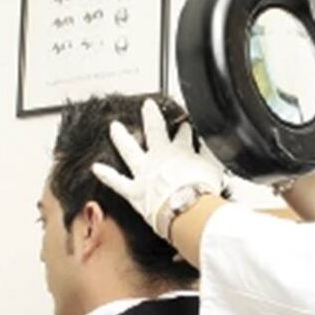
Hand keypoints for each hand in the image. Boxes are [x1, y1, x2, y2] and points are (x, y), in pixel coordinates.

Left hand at [92, 99, 223, 237]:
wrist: (188, 208)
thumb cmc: (203, 192)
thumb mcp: (215, 168)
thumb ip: (212, 155)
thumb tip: (219, 146)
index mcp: (180, 151)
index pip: (183, 136)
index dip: (184, 129)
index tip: (185, 125)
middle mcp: (160, 157)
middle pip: (153, 131)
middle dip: (151, 117)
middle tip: (147, 106)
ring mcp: (145, 172)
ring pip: (129, 150)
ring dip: (121, 137)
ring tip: (114, 127)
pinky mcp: (135, 191)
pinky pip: (117, 182)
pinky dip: (106, 174)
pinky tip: (96, 167)